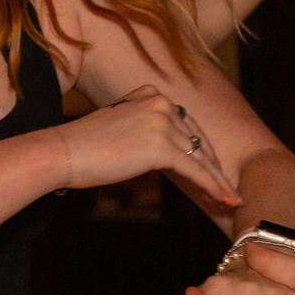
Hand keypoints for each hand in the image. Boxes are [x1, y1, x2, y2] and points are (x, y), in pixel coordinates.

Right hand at [51, 86, 239, 207]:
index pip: (187, 125)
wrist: (63, 152)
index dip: (202, 151)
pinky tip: (224, 199)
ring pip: (200, 157)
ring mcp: (162, 122)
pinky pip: (195, 170)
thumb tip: (169, 153)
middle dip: (213, 167)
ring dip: (218, 181)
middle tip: (229, 188)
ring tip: (232, 199)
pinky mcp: (160, 146)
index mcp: (151, 94)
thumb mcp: (122, 125)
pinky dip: (213, 186)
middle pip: (198, 140)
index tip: (214, 169)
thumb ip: (147, 128)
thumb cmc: (85, 146)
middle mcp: (161, 102)